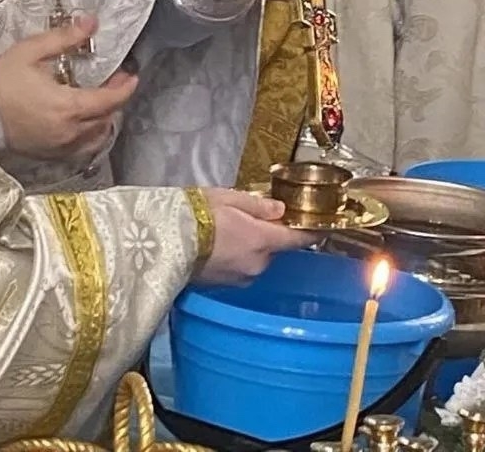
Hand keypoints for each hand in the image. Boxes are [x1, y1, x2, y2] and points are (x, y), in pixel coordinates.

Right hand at [0, 17, 137, 159]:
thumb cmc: (1, 82)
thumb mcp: (31, 51)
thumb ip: (64, 38)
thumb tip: (91, 24)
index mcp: (68, 106)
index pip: (110, 100)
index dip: (125, 87)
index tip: (132, 75)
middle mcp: (69, 131)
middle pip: (107, 118)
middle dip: (116, 100)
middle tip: (114, 81)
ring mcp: (60, 147)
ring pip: (97, 137)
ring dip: (105, 119)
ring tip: (101, 101)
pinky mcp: (49, 155)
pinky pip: (82, 149)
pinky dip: (90, 136)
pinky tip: (84, 123)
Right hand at [195, 189, 309, 285]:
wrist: (166, 242)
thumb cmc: (197, 213)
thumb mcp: (228, 198)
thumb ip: (258, 205)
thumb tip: (281, 210)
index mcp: (263, 240)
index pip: (296, 239)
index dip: (309, 232)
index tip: (319, 227)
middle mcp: (257, 264)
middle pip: (272, 249)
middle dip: (266, 236)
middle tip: (246, 218)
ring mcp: (240, 278)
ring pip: (255, 260)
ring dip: (248, 248)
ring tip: (225, 232)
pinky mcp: (224, 286)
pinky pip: (238, 269)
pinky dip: (234, 258)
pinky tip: (216, 247)